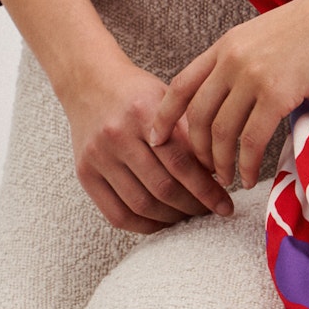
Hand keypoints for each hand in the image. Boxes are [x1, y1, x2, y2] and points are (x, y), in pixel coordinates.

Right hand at [65, 57, 234, 233]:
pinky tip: (163, 222)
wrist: (90, 82)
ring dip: (171, 218)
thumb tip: (217, 173)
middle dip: (193, 206)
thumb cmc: (137, 91)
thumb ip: (190, 131)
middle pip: (162, 187)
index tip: (225, 204)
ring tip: (190, 216)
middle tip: (211, 211)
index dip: (206, 189)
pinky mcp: (84, 173)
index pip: (181, 162)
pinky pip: (116, 214)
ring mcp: (97, 156)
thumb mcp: (168, 98)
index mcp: (144, 112)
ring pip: (141, 204)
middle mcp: (117, 135)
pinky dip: (143, 225)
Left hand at [150, 0, 308, 190]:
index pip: (181, 83)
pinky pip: (252, 140)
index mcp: (227, 43)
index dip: (165, 116)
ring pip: (221, 133)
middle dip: (196, 150)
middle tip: (203, 172)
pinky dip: (246, 164)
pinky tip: (248, 177)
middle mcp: (232, 59)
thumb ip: (251, 61)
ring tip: (225, 181)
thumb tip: (249, 95)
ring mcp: (253, 75)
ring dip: (220, 163)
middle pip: (198, 115)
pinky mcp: (278, 93)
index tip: (157, 138)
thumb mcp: (270, 34)